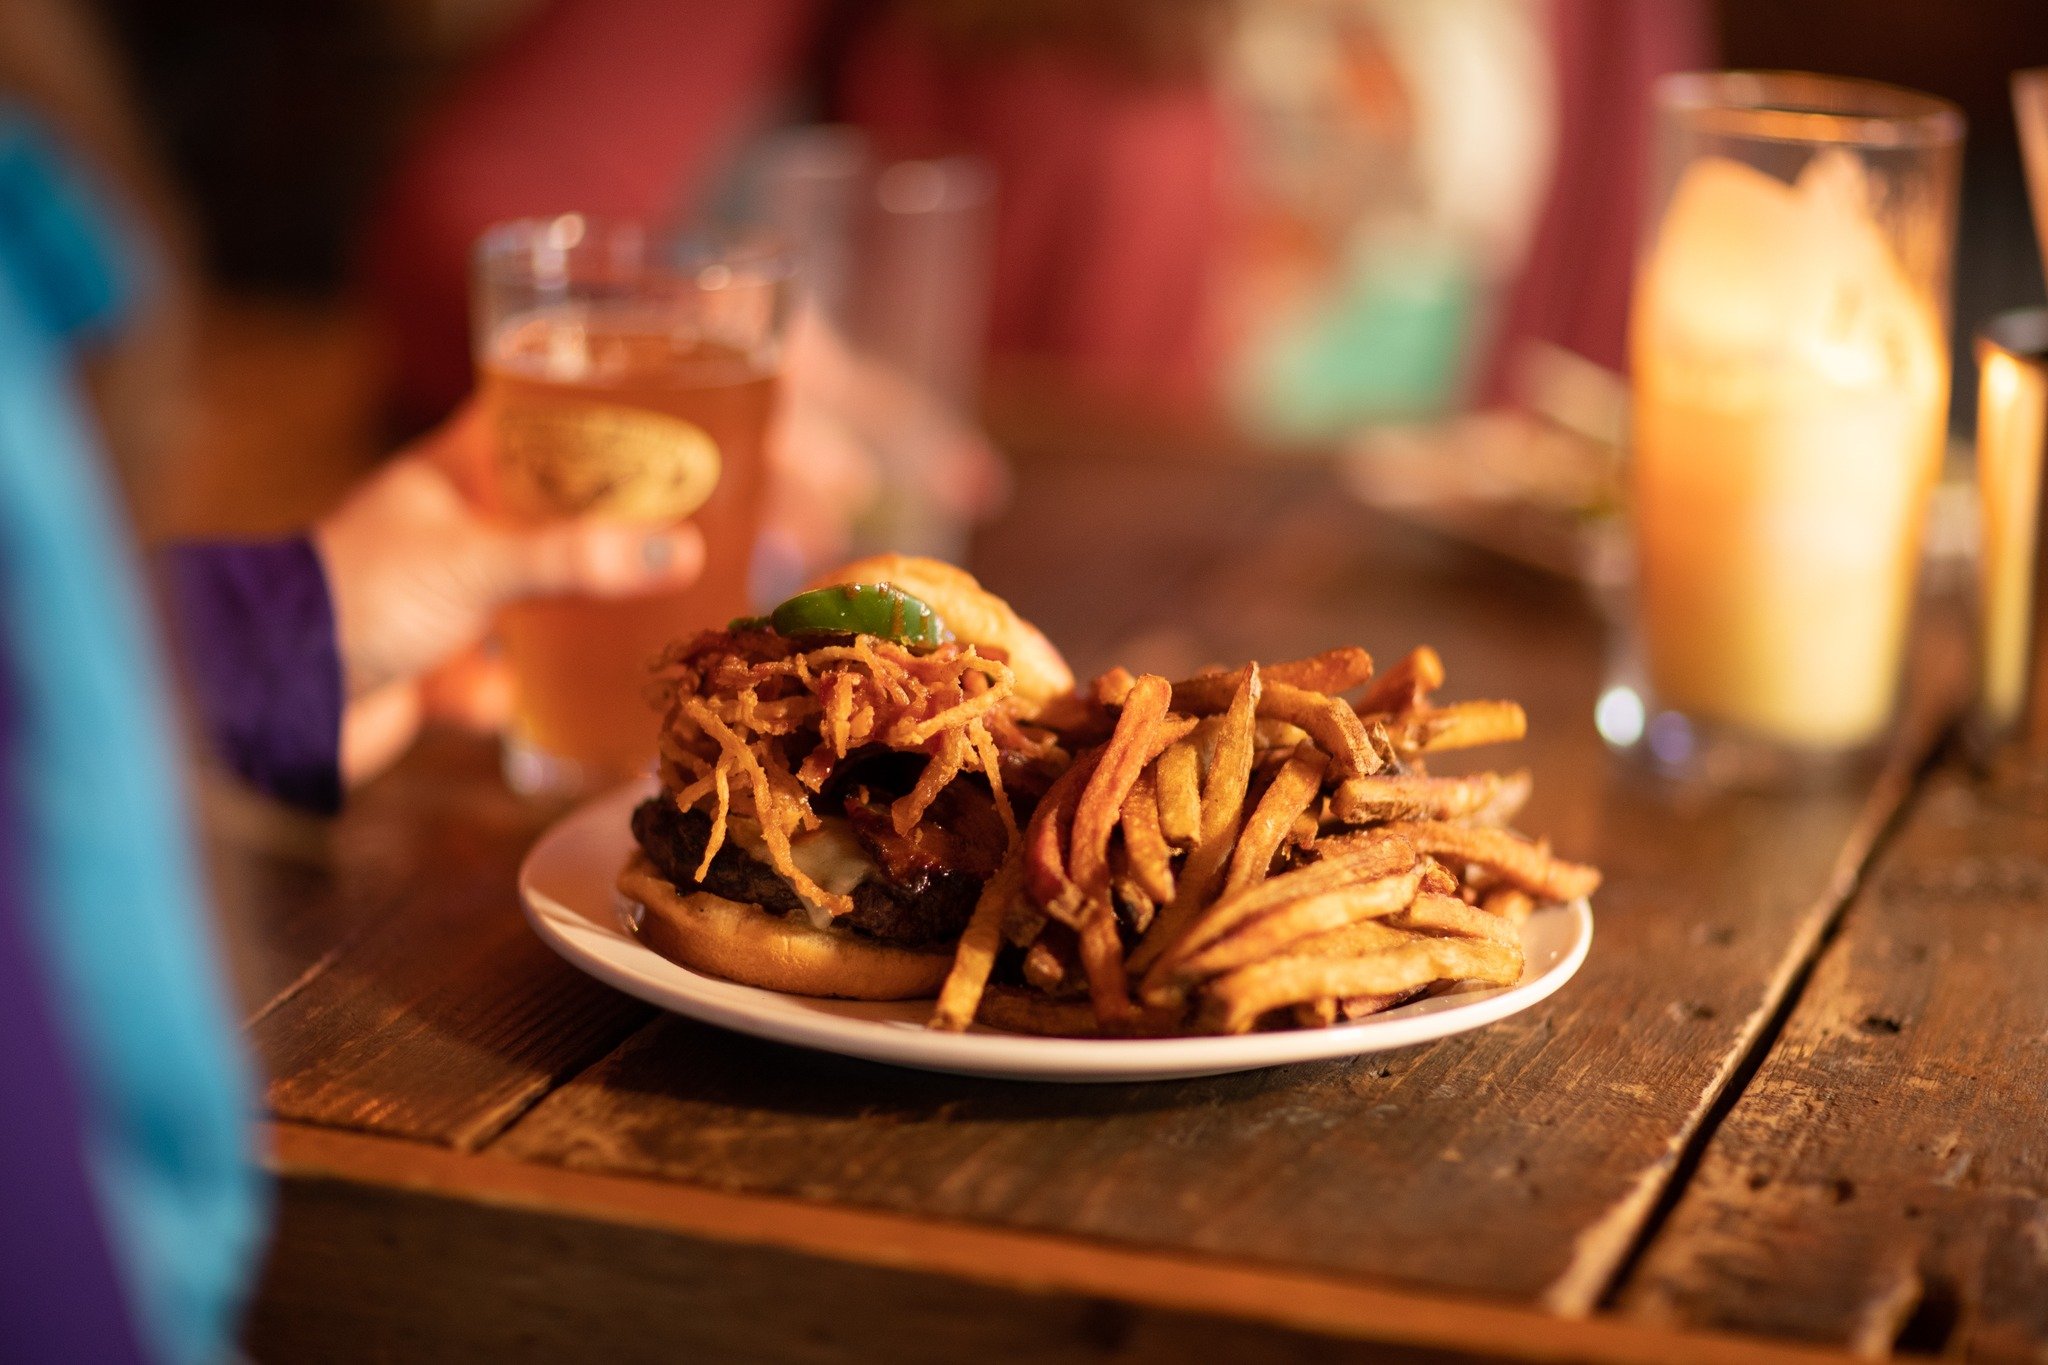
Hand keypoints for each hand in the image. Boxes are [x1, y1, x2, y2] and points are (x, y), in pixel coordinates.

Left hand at [313, 404, 704, 780]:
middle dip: (614, 526)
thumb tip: (682, 551)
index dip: (595, 413)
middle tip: (691, 523)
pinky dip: (529, 694)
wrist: (276, 698)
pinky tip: (552, 701)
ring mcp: (449, 601)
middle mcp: (455, 531)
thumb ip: (577, 556)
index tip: (665, 413)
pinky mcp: (442, 669)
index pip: (533, 420)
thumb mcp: (478, 561)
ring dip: (585, 612)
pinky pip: (506, 678)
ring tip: (661, 612)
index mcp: (452, 475)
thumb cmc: (356, 596)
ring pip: (539, 597)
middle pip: (553, 514)